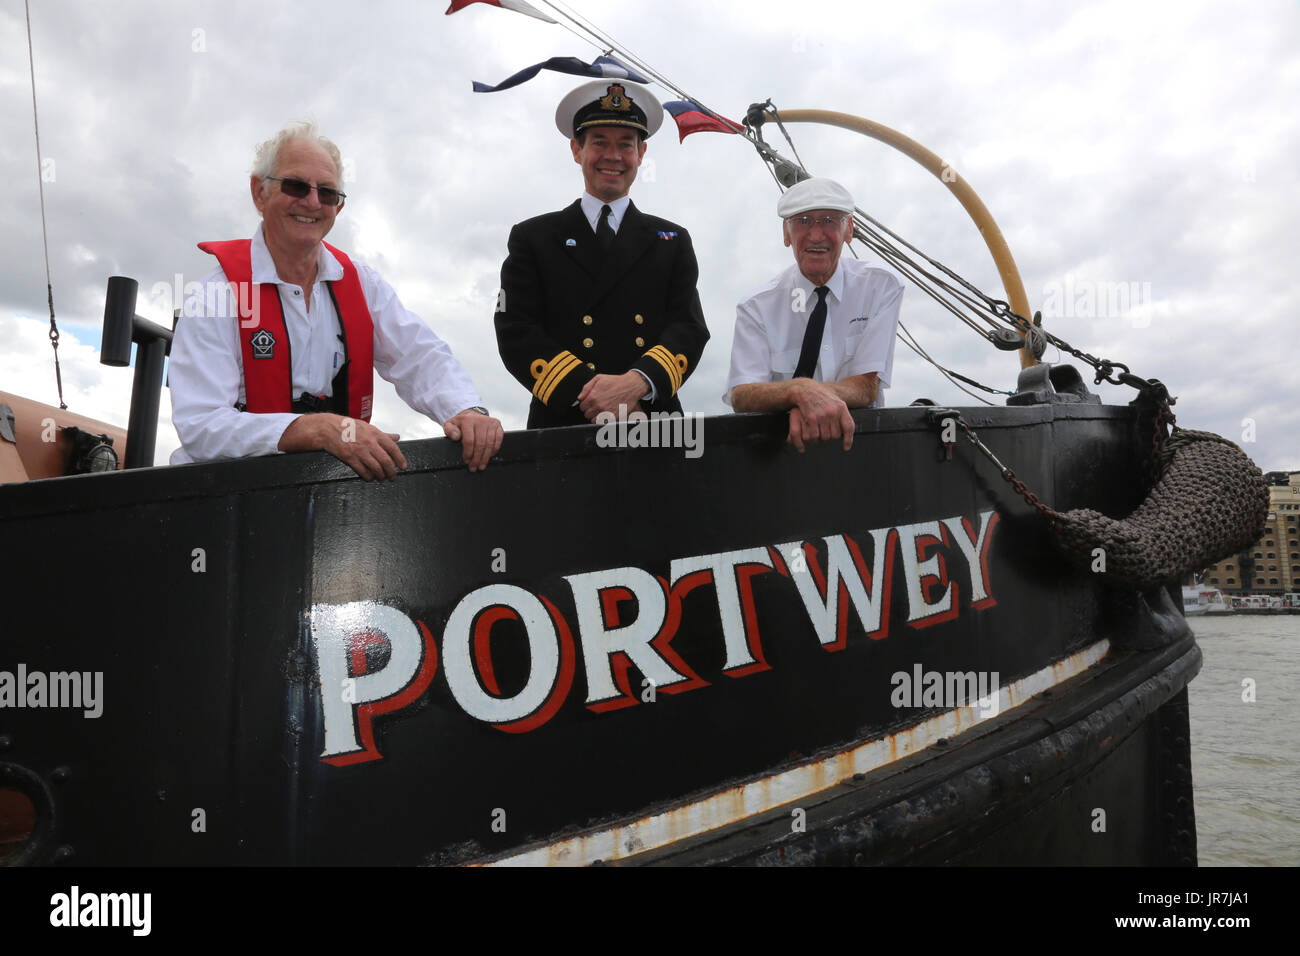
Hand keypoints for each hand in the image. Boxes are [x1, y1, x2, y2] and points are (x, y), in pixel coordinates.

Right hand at [279, 413, 406, 480]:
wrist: (328, 428)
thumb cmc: (348, 427)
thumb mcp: (368, 427)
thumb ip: (383, 434)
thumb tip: (396, 437)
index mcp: (375, 434)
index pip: (392, 448)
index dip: (400, 459)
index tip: (403, 466)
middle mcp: (369, 443)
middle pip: (385, 461)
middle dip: (391, 471)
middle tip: (393, 476)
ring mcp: (359, 451)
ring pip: (376, 468)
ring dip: (381, 475)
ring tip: (382, 478)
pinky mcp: (350, 458)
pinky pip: (363, 471)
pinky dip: (368, 477)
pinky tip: (370, 478)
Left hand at [444, 408, 503, 471]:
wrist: (472, 416)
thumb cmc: (461, 423)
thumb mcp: (450, 425)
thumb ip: (450, 430)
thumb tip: (455, 436)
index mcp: (468, 420)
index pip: (469, 440)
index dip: (468, 453)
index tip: (467, 461)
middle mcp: (481, 420)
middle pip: (480, 444)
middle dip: (477, 458)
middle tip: (474, 467)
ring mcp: (491, 423)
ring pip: (490, 444)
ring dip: (485, 457)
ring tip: (481, 465)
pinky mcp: (498, 425)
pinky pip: (498, 440)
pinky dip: (494, 450)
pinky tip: (489, 456)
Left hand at [578, 372, 649, 421]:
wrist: (631, 386)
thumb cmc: (616, 382)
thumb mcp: (598, 378)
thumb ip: (586, 388)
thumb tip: (580, 397)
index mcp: (593, 397)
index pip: (582, 407)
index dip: (585, 405)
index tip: (589, 403)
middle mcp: (599, 406)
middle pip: (587, 415)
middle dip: (590, 411)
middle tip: (595, 407)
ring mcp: (606, 412)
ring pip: (594, 421)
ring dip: (595, 417)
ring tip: (600, 411)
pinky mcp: (614, 417)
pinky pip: (603, 423)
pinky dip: (603, 420)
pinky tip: (606, 414)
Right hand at [787, 380, 855, 452]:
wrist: (805, 389)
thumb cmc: (820, 396)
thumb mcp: (835, 402)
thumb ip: (841, 415)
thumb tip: (845, 432)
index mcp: (841, 407)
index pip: (849, 427)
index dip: (848, 440)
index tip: (846, 448)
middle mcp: (833, 411)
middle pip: (835, 436)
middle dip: (829, 438)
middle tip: (823, 434)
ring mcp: (822, 415)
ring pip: (824, 437)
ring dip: (820, 439)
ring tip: (816, 433)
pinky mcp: (811, 418)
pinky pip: (814, 435)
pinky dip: (811, 438)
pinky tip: (809, 435)